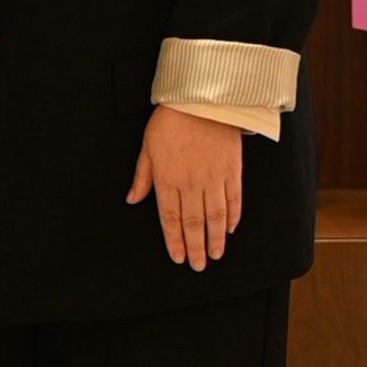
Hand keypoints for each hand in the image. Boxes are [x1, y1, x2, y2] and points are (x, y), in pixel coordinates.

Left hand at [125, 106, 241, 270]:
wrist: (201, 100)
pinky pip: (234, 200)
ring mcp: (214, 178)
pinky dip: (233, 217)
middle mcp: (191, 183)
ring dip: (215, 239)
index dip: (174, 240)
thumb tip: (132, 199)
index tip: (177, 257)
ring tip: (216, 255)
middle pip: (194, 223)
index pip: (171, 218)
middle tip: (199, 266)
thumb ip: (142, 177)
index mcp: (167, 179)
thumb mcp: (147, 147)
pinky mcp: (232, 170)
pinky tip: (230, 229)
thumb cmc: (170, 121)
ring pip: (215, 217)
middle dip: (195, 248)